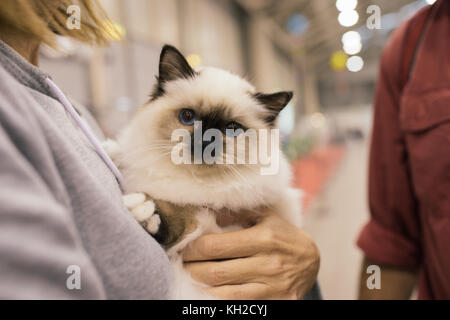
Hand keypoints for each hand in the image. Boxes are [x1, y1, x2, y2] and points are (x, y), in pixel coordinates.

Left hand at [183, 214, 319, 298]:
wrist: (311, 261)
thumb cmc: (282, 235)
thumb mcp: (266, 216)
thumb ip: (238, 212)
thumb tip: (209, 214)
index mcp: (263, 239)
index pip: (214, 247)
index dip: (193, 248)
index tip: (186, 247)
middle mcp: (267, 264)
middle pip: (214, 273)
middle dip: (192, 269)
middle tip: (184, 263)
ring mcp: (270, 288)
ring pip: (223, 294)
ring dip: (201, 286)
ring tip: (194, 276)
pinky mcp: (274, 303)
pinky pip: (237, 306)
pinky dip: (218, 299)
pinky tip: (209, 291)